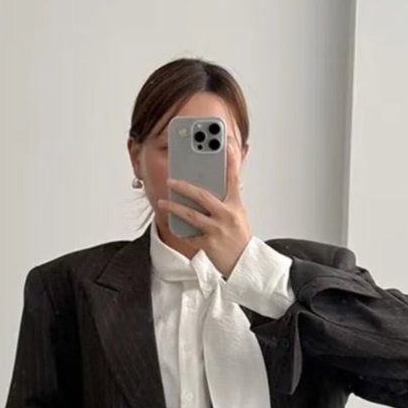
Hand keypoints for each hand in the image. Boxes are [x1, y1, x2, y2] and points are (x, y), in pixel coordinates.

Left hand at [157, 139, 251, 277]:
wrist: (245, 264)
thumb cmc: (239, 238)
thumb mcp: (238, 215)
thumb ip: (226, 200)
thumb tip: (210, 188)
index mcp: (236, 205)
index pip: (234, 178)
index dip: (231, 159)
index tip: (226, 143)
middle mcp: (227, 215)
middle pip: (202, 196)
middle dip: (184, 187)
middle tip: (171, 181)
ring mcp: (217, 230)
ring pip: (191, 215)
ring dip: (174, 208)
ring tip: (162, 202)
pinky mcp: (209, 245)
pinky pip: (190, 235)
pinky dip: (180, 230)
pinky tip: (171, 224)